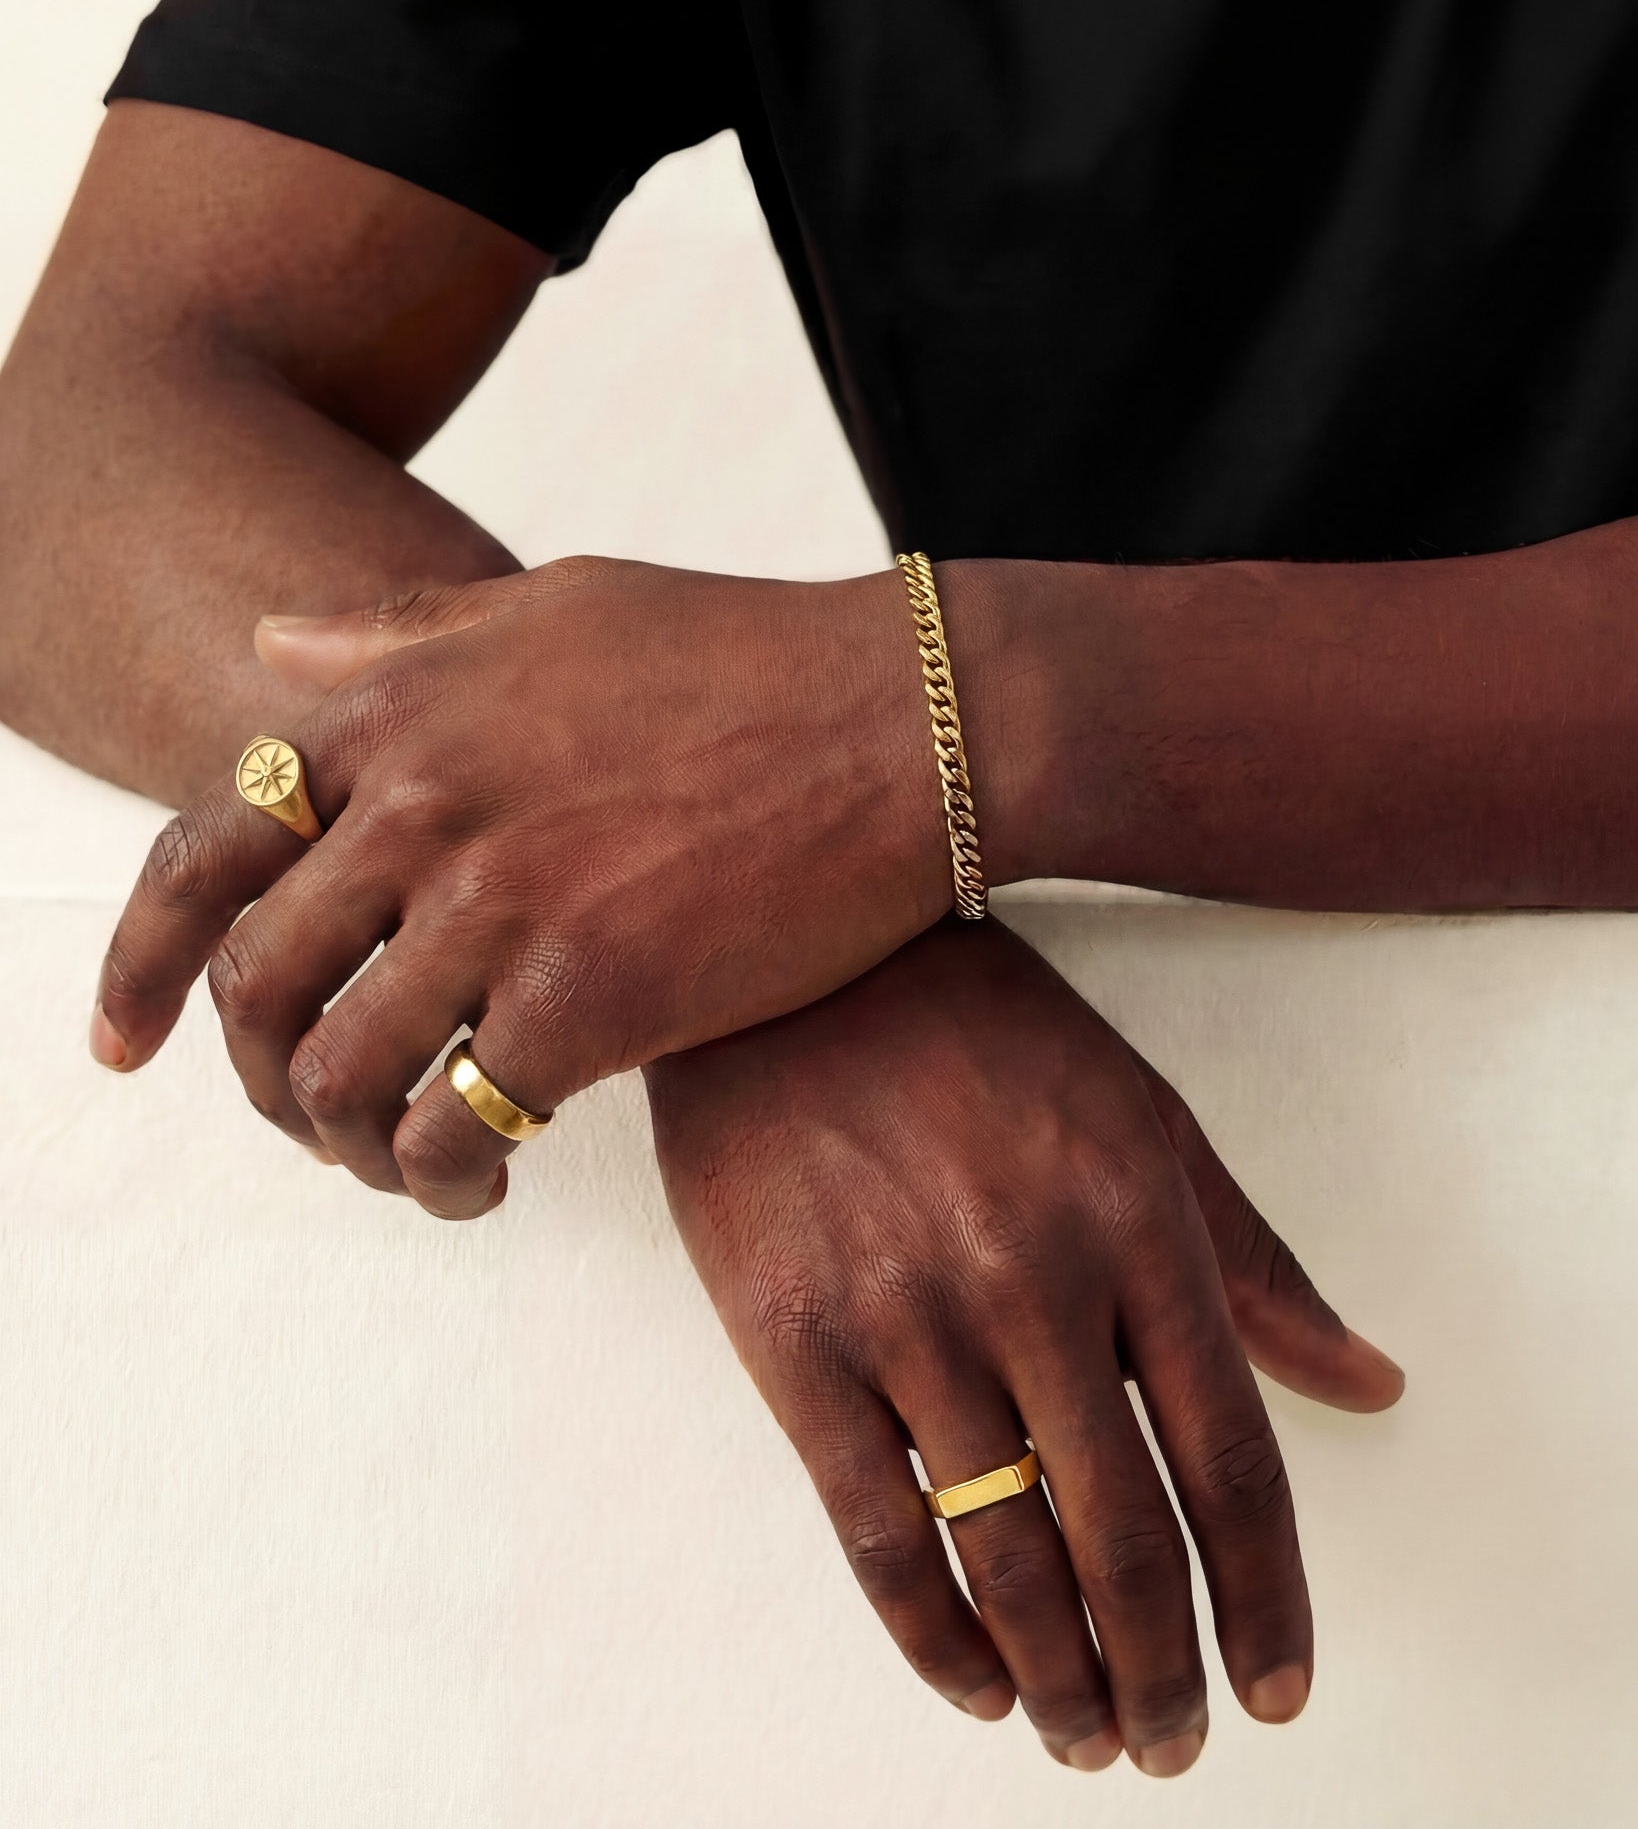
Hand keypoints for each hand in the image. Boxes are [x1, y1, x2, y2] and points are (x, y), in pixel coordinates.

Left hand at [93, 557, 990, 1214]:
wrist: (902, 724)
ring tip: (404, 1161)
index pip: (208, 854)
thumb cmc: (743, 660)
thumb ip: (400, 636)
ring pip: (337, 1076)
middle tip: (302, 1119)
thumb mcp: (553, 610)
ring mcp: (499, 907)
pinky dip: (444, 1174)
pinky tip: (487, 1176)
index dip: (140, 962)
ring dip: (346, 1146)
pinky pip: (454, 1127)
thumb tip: (274, 647)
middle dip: (254, 1079)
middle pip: (256, 985)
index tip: (125, 1042)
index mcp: (400, 716)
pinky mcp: (587, 1000)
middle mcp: (423, 810)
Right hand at [646, 918, 1403, 1776]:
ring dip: (1058, 1676)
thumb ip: (1253, 1260)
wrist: (779, 961)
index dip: (1264, 1594)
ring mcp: (909, 1315)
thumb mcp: (1140, 1116)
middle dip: (1160, 1667)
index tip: (1276, 1687)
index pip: (1228, 1457)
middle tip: (1172, 1741)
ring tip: (1084, 1735)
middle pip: (1123, 1533)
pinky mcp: (794, 1341)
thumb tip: (1370, 1382)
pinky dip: (932, 1636)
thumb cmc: (976, 1030)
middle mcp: (1034, 1279)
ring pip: (1003, 1553)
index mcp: (1136, 1222)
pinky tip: (973, 1682)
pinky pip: (874, 1530)